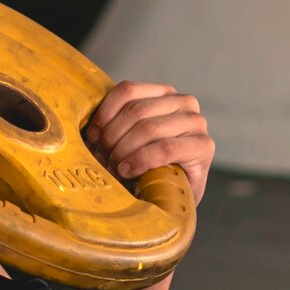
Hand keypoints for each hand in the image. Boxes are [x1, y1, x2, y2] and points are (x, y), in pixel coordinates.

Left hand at [85, 80, 213, 203]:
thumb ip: (115, 123)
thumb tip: (85, 125)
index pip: (128, 90)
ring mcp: (197, 123)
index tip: (91, 138)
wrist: (174, 198)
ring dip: (123, 151)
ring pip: (147, 128)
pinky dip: (141, 160)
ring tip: (114, 169)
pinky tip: (129, 171)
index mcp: (164, 93)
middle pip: (136, 111)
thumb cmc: (146, 167)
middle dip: (112, 138)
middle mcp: (185, 103)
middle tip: (101, 160)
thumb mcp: (128, 138)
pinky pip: (164, 148)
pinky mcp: (204, 146)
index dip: (104, 114)